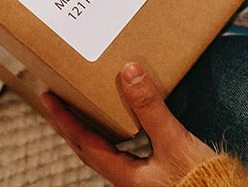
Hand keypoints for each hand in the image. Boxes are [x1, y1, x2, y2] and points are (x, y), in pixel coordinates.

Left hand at [41, 62, 215, 186]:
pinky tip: (120, 124)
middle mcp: (126, 178)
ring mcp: (138, 179)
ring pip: (102, 151)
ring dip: (87, 129)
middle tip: (54, 100)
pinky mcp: (152, 176)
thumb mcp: (174, 141)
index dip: (63, 119)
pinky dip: (111, 134)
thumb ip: (151, 108)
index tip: (47, 97)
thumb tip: (128, 71)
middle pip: (86, 148)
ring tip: (80, 108)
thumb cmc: (199, 181)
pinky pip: (120, 152)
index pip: (82, 141)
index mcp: (123, 174)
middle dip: (68, 123)